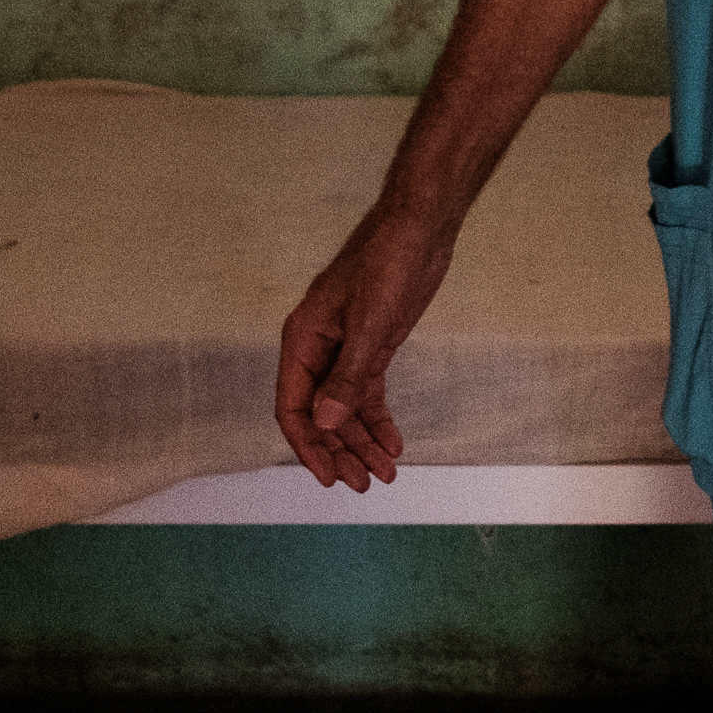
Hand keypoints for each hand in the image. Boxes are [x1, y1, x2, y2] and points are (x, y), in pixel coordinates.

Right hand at [274, 213, 450, 491]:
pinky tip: (392, 443)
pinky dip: (378, 419)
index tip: (328, 476)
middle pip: (319, 413)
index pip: (292, 406)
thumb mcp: (370, 324)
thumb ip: (348, 376)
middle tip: (362, 484)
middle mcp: (318, 348)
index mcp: (304, 340)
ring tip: (383, 473)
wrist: (420, 228)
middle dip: (340, 450)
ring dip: (362, 441)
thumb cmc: (388, 263)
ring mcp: (344, 348)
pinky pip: (367, 392)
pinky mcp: (371, 345)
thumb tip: (326, 421)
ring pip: (345, 407)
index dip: (308, 445)